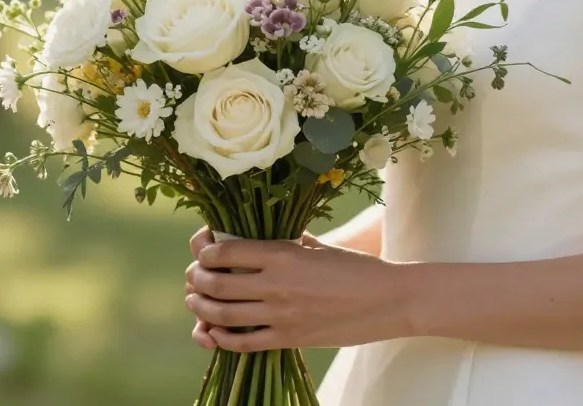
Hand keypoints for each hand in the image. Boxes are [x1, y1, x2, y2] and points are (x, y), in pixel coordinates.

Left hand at [184, 229, 408, 352]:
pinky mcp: (289, 339)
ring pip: (223, 315)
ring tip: (195, 302)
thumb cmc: (355, 267)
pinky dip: (221, 339)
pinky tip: (214, 333)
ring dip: (201, 309)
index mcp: (283, 254)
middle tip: (194, 277)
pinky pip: (244, 343)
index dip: (206, 251)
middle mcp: (277, 284)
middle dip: (197, 279)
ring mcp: (281, 315)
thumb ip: (285, 243)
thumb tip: (256, 239)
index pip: (227, 250)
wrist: (388, 299)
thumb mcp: (316, 246)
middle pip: (218, 283)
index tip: (203, 250)